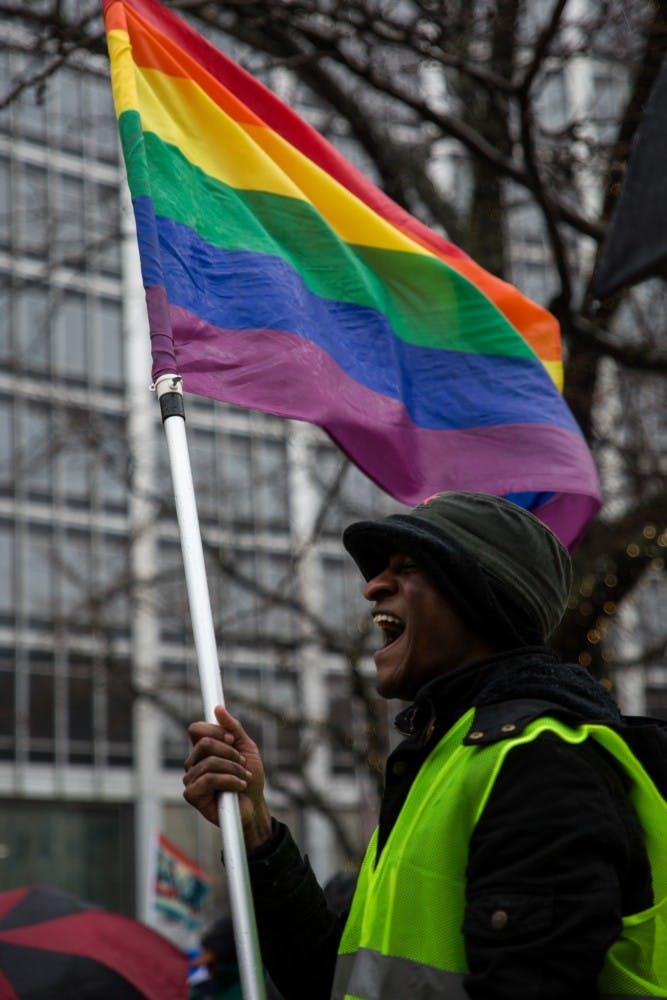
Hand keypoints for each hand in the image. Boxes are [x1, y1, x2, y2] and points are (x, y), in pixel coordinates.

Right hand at [183, 705, 272, 852]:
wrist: (254, 806)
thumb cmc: (249, 778)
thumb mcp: (247, 748)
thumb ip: (233, 728)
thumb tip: (218, 708)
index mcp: (203, 750)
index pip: (196, 729)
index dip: (215, 730)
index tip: (232, 739)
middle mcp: (193, 763)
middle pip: (204, 742)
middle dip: (230, 752)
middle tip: (242, 762)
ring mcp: (191, 779)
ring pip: (210, 761)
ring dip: (234, 769)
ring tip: (243, 778)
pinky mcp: (192, 795)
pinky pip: (208, 779)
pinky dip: (229, 781)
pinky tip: (238, 787)